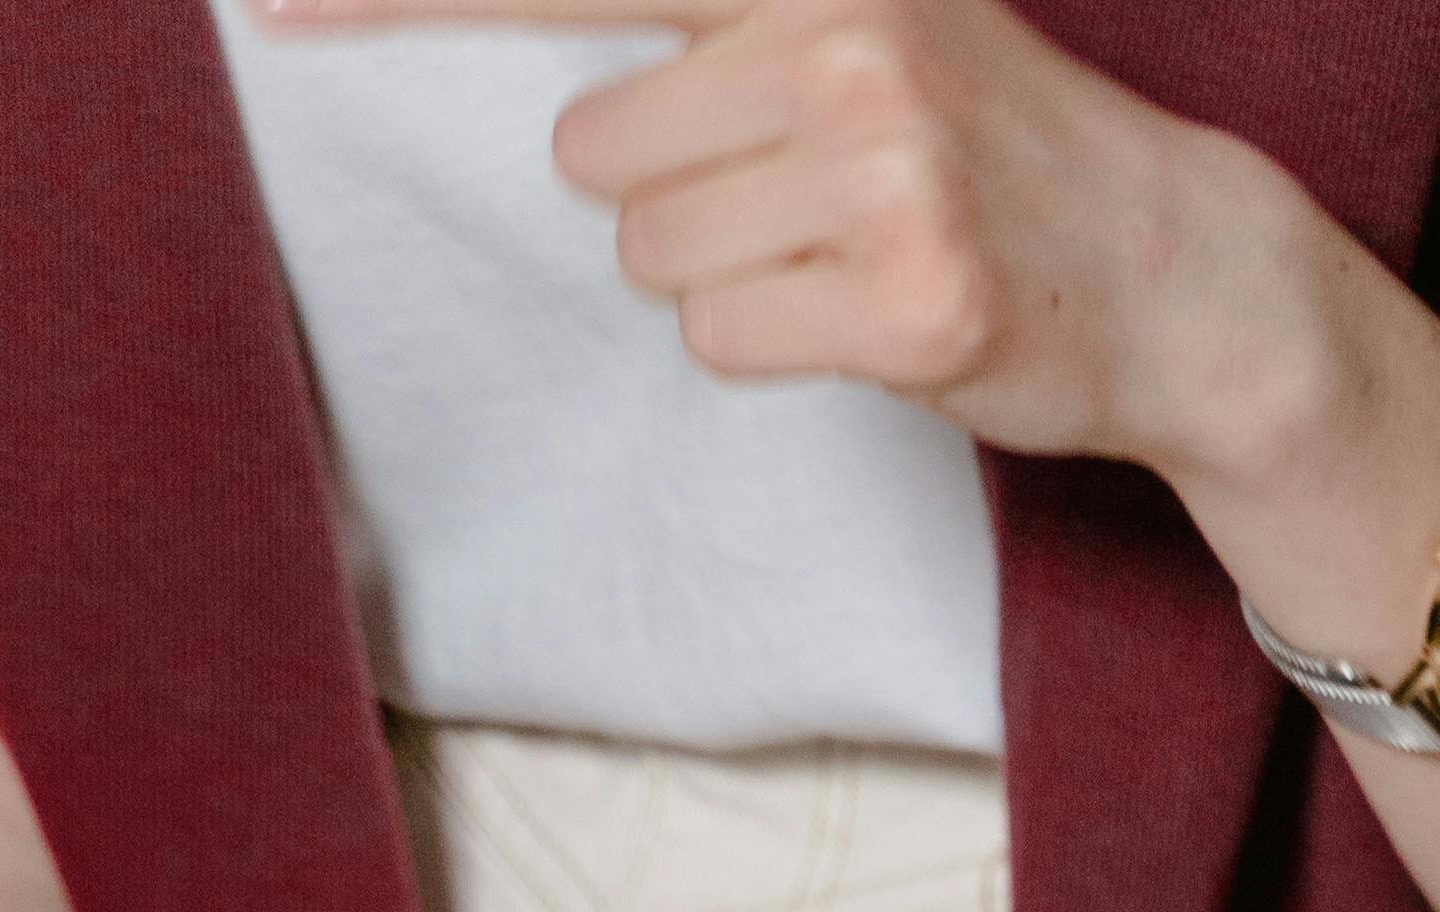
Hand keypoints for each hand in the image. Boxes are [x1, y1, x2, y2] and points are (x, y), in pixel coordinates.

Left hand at [252, 0, 1285, 468]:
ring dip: (725, 280)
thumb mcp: (853, 17)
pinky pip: (722, 341)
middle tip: (798, 196)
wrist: (1178, 266)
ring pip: (652, 260)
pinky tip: (876, 315)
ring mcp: (881, 167)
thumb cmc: (980, 146)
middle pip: (594, 152)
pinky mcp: (907, 300)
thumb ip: (703, 19)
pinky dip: (778, 348)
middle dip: (670, 197)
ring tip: (845, 251)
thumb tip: (556, 102)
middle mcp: (841, 30)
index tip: (261, 2)